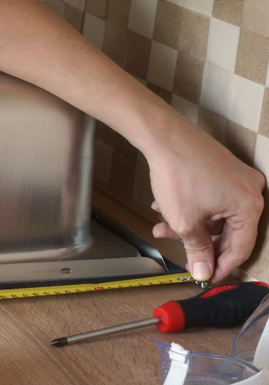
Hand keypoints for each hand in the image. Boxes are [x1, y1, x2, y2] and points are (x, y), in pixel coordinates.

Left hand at [145, 113, 264, 283]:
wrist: (161, 135)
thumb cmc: (177, 173)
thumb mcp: (186, 222)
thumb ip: (197, 251)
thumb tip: (203, 271)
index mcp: (249, 206)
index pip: (241, 248)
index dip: (222, 266)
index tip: (207, 275)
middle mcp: (250, 190)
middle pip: (226, 230)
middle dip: (196, 240)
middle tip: (178, 251)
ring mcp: (236, 177)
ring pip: (214, 213)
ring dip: (188, 223)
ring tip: (161, 227)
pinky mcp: (221, 168)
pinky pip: (210, 197)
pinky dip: (190, 206)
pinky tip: (164, 208)